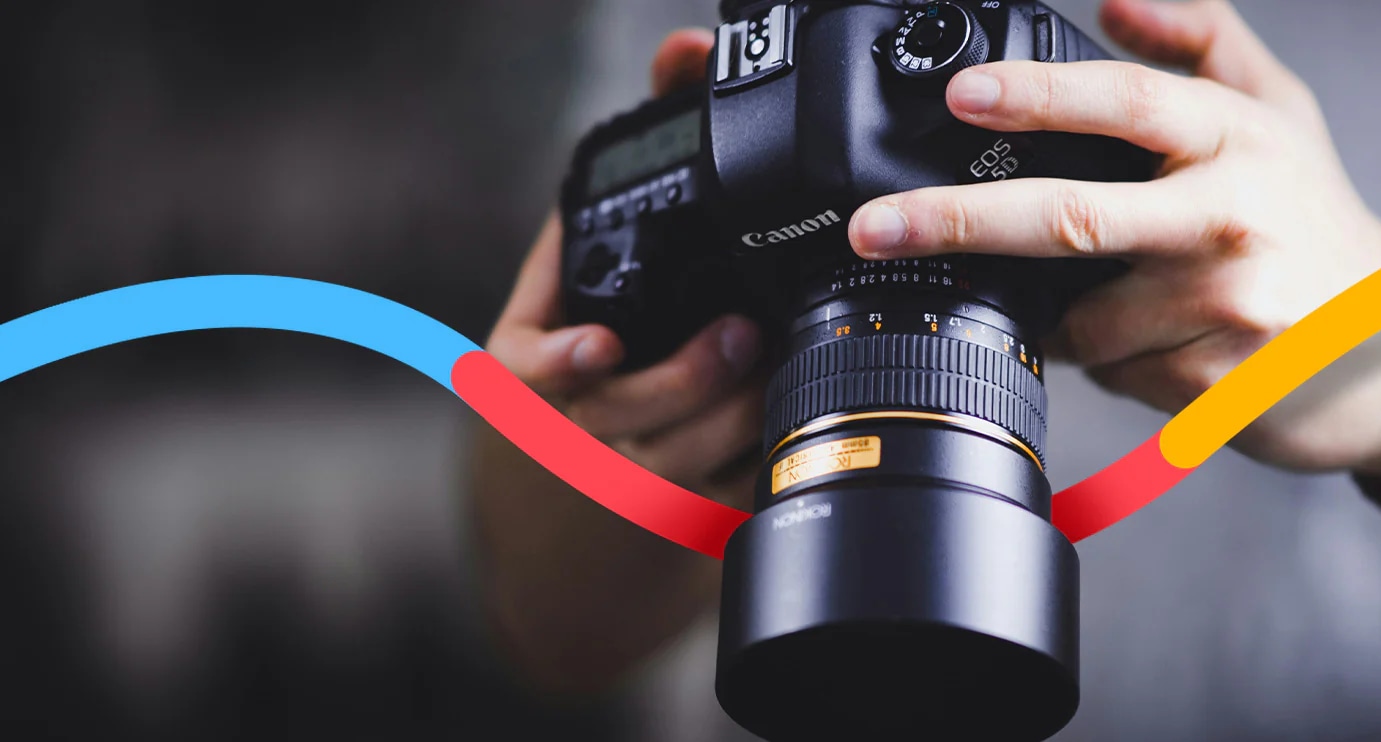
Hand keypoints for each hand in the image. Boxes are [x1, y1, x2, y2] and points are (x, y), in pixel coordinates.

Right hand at [488, 29, 763, 504]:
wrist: (617, 420)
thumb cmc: (617, 300)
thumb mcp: (612, 225)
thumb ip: (649, 135)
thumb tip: (686, 51)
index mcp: (535, 356)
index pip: (523, 372)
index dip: (556, 365)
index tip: (600, 344)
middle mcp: (574, 419)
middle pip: (616, 423)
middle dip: (681, 385)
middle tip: (742, 336)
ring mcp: (626, 471)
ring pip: (673, 469)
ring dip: (729, 427)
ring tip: (778, 371)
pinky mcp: (682, 508)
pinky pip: (717, 500)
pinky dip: (754, 468)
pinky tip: (792, 425)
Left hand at [845, 0, 1380, 473]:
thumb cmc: (1320, 225)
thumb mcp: (1280, 114)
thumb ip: (1201, 42)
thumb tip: (1112, 0)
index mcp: (1237, 140)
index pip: (1128, 101)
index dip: (1039, 92)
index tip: (964, 95)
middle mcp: (1231, 216)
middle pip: (1071, 215)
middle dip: (957, 221)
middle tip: (876, 228)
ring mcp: (1224, 305)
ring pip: (1079, 318)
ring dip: (1063, 317)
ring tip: (1122, 302)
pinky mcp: (1212, 384)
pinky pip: (1111, 373)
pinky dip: (1106, 361)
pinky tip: (1159, 345)